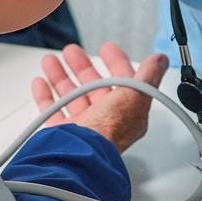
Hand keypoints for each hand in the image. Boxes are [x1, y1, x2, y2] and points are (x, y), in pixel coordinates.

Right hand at [32, 43, 168, 153]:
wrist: (81, 153)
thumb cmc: (110, 129)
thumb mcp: (135, 95)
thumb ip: (148, 76)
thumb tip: (161, 60)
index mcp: (126, 111)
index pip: (123, 81)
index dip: (116, 62)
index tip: (107, 48)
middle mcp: (105, 119)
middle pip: (93, 86)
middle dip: (82, 66)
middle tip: (72, 51)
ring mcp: (84, 126)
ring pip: (71, 95)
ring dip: (61, 76)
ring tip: (51, 61)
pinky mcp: (64, 133)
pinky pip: (52, 110)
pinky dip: (45, 95)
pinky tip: (41, 83)